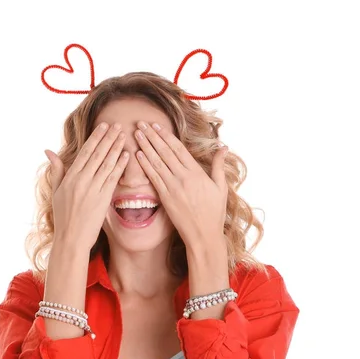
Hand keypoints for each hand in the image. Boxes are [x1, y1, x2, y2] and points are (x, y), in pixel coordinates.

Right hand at [44, 122, 128, 249]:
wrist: (71, 239)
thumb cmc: (63, 216)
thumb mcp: (56, 191)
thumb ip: (56, 170)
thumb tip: (48, 151)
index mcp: (70, 178)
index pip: (85, 152)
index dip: (95, 138)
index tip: (103, 126)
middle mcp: (82, 181)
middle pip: (97, 154)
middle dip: (108, 138)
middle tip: (118, 125)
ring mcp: (93, 190)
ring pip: (107, 164)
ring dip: (116, 148)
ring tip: (124, 136)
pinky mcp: (103, 199)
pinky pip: (113, 178)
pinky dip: (120, 166)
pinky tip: (126, 155)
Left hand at [133, 121, 228, 245]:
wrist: (204, 235)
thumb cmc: (214, 213)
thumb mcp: (221, 188)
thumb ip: (219, 166)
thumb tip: (223, 147)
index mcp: (197, 173)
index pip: (178, 149)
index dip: (166, 135)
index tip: (156, 125)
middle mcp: (184, 178)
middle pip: (165, 152)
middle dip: (152, 136)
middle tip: (140, 123)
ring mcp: (173, 188)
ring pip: (156, 162)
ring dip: (145, 146)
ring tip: (136, 134)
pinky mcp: (165, 198)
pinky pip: (153, 178)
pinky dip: (145, 165)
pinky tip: (137, 155)